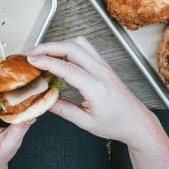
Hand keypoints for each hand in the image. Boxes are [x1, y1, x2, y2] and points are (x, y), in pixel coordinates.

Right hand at [23, 37, 157, 148]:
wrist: (137, 122)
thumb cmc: (115, 124)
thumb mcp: (86, 122)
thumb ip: (63, 110)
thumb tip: (43, 100)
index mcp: (97, 88)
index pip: (68, 68)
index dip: (47, 62)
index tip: (31, 60)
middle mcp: (101, 72)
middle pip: (73, 48)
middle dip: (48, 47)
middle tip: (31, 53)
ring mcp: (104, 66)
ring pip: (79, 43)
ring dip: (58, 44)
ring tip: (42, 53)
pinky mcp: (103, 64)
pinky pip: (85, 48)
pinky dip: (68, 47)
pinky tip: (58, 56)